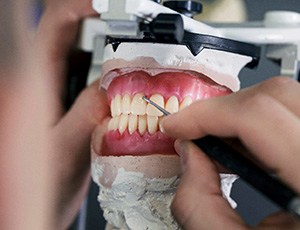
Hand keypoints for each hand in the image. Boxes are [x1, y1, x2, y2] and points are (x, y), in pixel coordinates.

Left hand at [34, 1, 108, 228]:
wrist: (27, 208)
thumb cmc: (34, 186)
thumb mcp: (67, 149)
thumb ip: (90, 113)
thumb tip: (114, 87)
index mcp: (30, 86)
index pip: (53, 26)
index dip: (80, 7)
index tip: (106, 6)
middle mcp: (35, 84)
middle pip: (66, 38)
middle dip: (96, 32)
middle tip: (124, 38)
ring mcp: (44, 94)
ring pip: (74, 60)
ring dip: (98, 58)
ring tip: (122, 68)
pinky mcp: (55, 104)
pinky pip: (77, 80)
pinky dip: (96, 79)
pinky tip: (110, 91)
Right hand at [161, 77, 299, 228]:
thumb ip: (199, 205)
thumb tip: (188, 155)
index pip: (259, 119)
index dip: (207, 115)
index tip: (177, 125)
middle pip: (276, 99)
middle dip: (221, 111)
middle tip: (193, 131)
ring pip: (285, 101)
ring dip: (239, 116)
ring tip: (214, 143)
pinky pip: (290, 116)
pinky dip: (257, 125)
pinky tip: (241, 148)